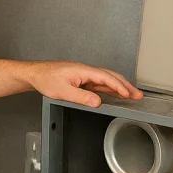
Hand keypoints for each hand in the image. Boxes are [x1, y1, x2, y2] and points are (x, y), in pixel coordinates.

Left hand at [27, 62, 142, 107]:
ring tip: (132, 96)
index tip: (128, 95)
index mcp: (83, 71)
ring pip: (106, 80)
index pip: (106, 78)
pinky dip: (110, 89)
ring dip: (119, 87)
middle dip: (126, 86)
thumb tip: (97, 102)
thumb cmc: (45, 79)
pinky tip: (115, 94)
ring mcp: (84, 75)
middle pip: (111, 77)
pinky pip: (99, 84)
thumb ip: (81, 97)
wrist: (35, 74)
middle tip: (138, 96)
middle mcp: (86, 71)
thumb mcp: (62, 91)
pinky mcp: (81, 79)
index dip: (119, 86)